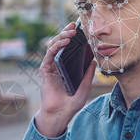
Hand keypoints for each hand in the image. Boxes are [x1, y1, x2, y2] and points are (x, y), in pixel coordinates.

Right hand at [35, 22, 96, 136]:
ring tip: (72, 31)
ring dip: (62, 36)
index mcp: (66, 68)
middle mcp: (57, 65)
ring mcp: (50, 67)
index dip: (73, 38)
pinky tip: (66, 41)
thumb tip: (94, 61)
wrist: (59, 114)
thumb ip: (88, 75)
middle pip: (60, 44)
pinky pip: (50, 53)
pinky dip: (57, 45)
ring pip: (54, 46)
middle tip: (75, 24)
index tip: (81, 29)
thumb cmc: (70, 104)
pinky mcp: (44, 70)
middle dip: (66, 32)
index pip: (69, 49)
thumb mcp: (84, 88)